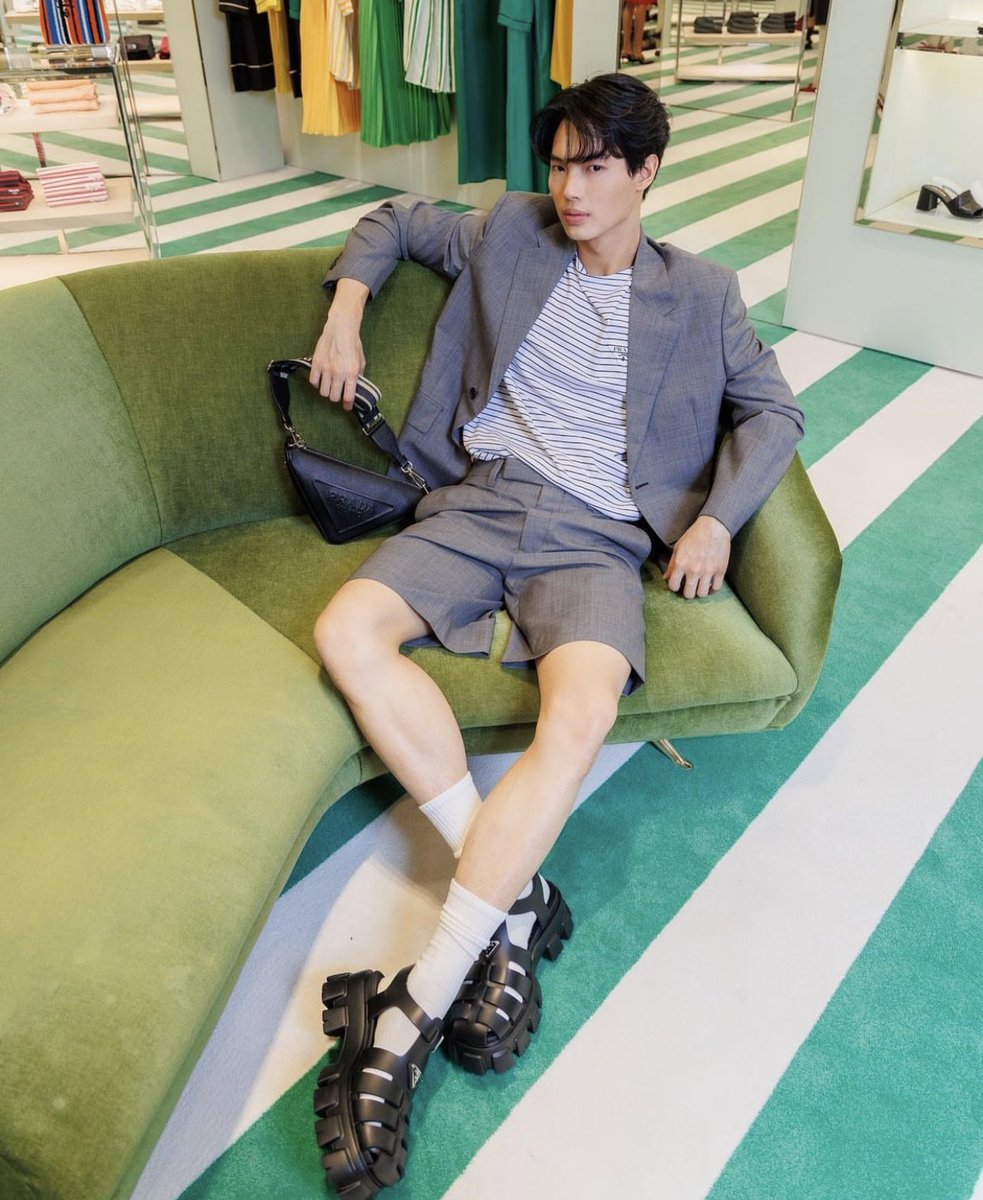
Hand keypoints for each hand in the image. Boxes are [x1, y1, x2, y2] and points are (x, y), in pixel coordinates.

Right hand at [309, 278, 368, 409]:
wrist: (341, 328)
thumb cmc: (353, 344)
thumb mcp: (361, 362)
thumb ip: (358, 377)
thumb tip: (355, 389)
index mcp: (351, 373)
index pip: (348, 398)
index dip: (347, 405)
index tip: (347, 406)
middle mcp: (338, 373)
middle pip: (333, 397)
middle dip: (336, 397)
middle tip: (337, 393)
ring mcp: (326, 369)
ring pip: (323, 392)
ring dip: (326, 391)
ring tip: (329, 386)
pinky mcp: (316, 363)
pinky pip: (313, 382)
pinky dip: (316, 383)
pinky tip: (321, 379)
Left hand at [663, 515, 730, 598]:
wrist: (714, 527)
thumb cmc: (694, 536)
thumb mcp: (678, 548)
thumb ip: (671, 565)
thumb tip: (666, 578)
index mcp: (681, 563)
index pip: (673, 586)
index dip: (674, 587)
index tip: (678, 584)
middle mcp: (694, 569)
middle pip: (688, 594)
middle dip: (687, 592)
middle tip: (689, 587)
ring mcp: (708, 571)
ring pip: (702, 594)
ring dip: (700, 591)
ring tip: (699, 586)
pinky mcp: (720, 570)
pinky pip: (716, 588)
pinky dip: (713, 588)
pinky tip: (710, 583)